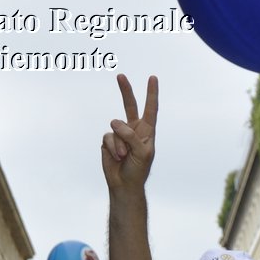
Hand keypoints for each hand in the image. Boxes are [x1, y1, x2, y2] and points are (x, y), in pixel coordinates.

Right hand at [102, 74, 157, 188]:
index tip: (152, 78)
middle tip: (121, 76)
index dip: (152, 94)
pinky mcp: (108, 139)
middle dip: (125, 91)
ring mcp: (119, 134)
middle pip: (129, 105)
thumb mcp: (142, 153)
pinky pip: (107, 136)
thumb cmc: (138, 169)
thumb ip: (131, 136)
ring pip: (116, 128)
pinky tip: (116, 157)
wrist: (124, 183)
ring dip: (119, 144)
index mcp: (147, 131)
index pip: (151, 109)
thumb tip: (115, 122)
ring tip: (124, 156)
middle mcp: (133, 129)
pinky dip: (112, 147)